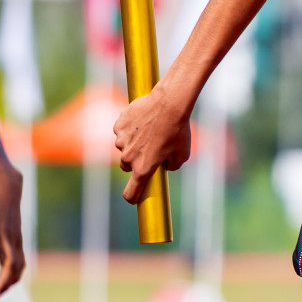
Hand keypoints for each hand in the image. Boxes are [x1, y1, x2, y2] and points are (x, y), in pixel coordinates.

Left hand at [0, 164, 25, 301]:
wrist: (6, 185)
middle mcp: (7, 233)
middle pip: (10, 262)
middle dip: (3, 282)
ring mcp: (15, 237)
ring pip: (19, 263)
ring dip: (10, 281)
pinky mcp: (18, 239)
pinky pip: (21, 259)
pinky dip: (16, 273)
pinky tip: (7, 284)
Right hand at [115, 83, 191, 202]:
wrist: (169, 103)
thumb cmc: (178, 129)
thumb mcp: (183, 153)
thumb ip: (173, 166)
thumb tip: (166, 166)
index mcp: (143, 168)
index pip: (130, 192)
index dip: (132, 197)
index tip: (134, 198)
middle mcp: (128, 157)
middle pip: (127, 166)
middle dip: (136, 162)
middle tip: (150, 151)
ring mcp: (121, 140)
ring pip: (124, 147)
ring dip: (132, 143)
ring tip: (149, 131)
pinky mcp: (118, 126)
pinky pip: (122, 131)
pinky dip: (129, 129)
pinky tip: (142, 121)